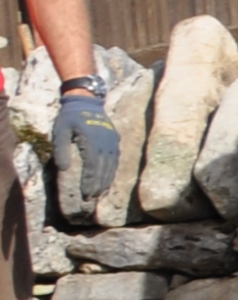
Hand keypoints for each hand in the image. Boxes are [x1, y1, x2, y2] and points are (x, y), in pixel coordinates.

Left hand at [52, 84, 117, 202]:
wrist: (86, 101)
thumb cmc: (69, 117)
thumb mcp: (60, 131)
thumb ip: (61, 149)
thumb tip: (63, 169)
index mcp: (91, 141)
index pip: (92, 166)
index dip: (90, 181)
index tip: (86, 194)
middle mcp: (105, 143)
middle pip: (104, 169)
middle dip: (98, 185)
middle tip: (92, 198)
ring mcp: (111, 141)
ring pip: (111, 165)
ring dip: (107, 180)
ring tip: (101, 193)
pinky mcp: (114, 139)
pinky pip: (115, 159)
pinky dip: (112, 170)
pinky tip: (108, 178)